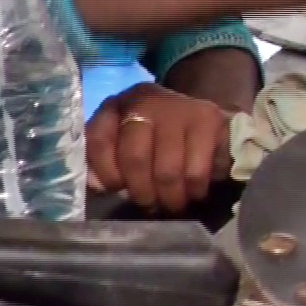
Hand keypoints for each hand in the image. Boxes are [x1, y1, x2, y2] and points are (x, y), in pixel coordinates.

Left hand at [86, 84, 233, 211]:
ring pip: (168, 171)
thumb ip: (101, 164)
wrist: (197, 115)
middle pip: (136, 159)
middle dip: (142, 193)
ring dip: (169, 198)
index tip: (116, 189)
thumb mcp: (119, 143)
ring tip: (172, 203)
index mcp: (116, 106)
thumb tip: (96, 186)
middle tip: (150, 205)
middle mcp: (145, 100)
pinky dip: (194, 190)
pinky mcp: (209, 119)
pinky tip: (194, 190)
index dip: (106, 174)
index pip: (99, 140)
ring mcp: (178, 107)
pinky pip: (196, 171)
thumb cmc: (151, 138)